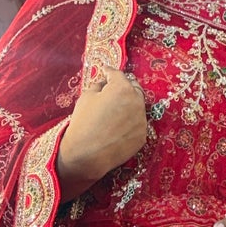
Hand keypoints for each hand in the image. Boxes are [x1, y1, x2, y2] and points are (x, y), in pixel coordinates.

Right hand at [56, 71, 148, 197]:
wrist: (87, 155)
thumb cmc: (84, 123)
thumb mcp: (86, 97)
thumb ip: (98, 85)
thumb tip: (104, 83)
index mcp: (123, 88)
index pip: (118, 75)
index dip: (109, 72)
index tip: (105, 71)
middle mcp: (137, 102)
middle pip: (133, 88)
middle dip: (124, 86)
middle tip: (113, 89)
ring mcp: (142, 121)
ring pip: (137, 106)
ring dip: (128, 104)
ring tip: (116, 109)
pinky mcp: (142, 136)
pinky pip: (137, 124)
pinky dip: (130, 122)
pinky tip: (118, 126)